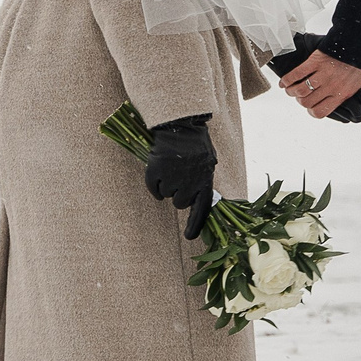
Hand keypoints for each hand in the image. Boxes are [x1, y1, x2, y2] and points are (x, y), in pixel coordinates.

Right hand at [142, 114, 215, 239]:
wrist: (180, 123)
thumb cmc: (196, 142)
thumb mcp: (207, 162)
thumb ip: (202, 181)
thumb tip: (196, 201)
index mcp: (205, 180)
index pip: (202, 210)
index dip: (195, 226)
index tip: (188, 237)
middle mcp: (189, 182)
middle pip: (179, 203)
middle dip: (178, 194)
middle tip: (179, 176)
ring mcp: (172, 177)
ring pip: (165, 195)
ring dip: (166, 184)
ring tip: (170, 166)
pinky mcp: (156, 171)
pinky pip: (153, 187)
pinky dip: (153, 182)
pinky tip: (158, 169)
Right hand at [281, 49, 360, 120]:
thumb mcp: (356, 85)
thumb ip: (344, 93)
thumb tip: (335, 99)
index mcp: (341, 95)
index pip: (319, 112)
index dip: (310, 110)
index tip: (309, 106)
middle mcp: (331, 87)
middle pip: (306, 102)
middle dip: (300, 100)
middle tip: (298, 95)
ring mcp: (322, 75)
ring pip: (300, 90)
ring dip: (291, 91)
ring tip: (289, 88)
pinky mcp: (316, 62)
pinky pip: (297, 74)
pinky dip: (287, 79)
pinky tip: (283, 82)